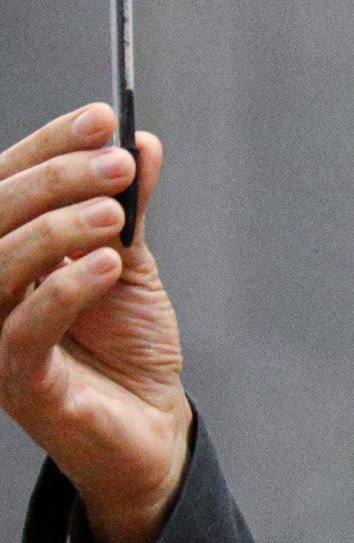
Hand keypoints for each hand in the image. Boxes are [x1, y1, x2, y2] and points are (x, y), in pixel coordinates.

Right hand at [0, 104, 189, 542]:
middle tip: (115, 162)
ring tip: (114, 212)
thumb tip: (138, 144)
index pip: (4, 184)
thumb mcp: (129, 264)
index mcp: (2, 252)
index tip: (103, 118)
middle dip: (54, 179)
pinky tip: (110, 265)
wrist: (149, 425)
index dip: (47, 146)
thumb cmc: (126, 346)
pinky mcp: (17, 382)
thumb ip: (127, 209)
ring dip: (56, 228)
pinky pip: (23, 329)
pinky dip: (66, 288)